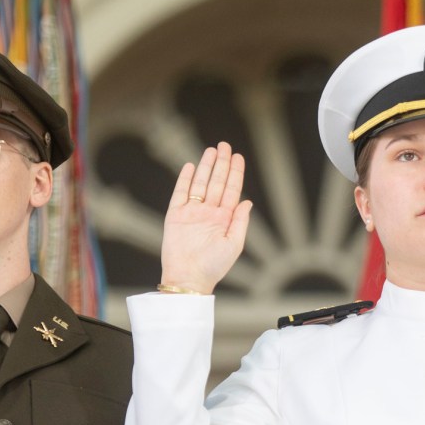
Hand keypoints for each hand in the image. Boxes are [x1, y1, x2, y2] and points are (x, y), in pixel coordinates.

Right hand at [160, 142, 253, 294]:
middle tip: (225, 145)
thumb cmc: (213, 266)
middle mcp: (209, 213)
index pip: (232, 190)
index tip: (238, 157)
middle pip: (217, 182)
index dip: (235, 173)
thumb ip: (241, 222)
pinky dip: (185, 179)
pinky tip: (191, 166)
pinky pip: (181, 193)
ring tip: (211, 150)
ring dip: (206, 167)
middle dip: (221, 163)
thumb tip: (248, 202)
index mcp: (224, 219)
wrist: (188, 278)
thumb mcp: (233, 244)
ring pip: (200, 184)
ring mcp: (192, 213)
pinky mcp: (176, 215)